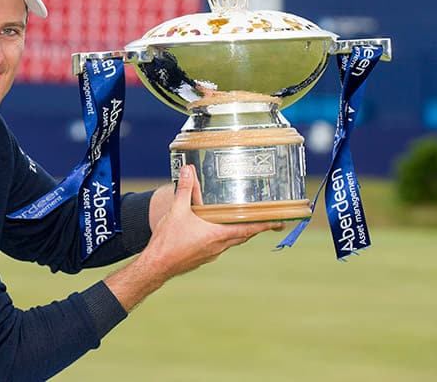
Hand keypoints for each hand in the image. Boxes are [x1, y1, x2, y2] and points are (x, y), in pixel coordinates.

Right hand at [142, 164, 282, 279]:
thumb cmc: (168, 241)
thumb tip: (188, 170)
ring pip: (231, 241)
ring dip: (238, 231)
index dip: (266, 224)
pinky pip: (219, 246)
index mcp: (218, 234)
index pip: (249, 228)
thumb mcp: (177, 210)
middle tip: (265, 219)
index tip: (280, 222)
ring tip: (239, 220)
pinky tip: (213, 231)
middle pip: (244, 235)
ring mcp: (212, 254)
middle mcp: (219, 246)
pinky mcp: (203, 258)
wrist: (156, 266)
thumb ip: (185, 189)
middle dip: (255, 227)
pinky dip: (223, 237)